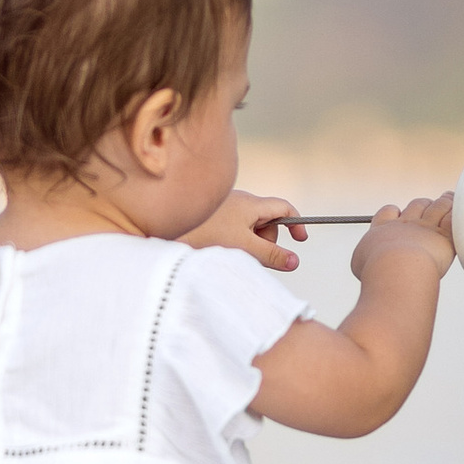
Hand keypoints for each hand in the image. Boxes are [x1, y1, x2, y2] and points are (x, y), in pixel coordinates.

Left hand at [185, 188, 304, 271]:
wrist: (164, 225)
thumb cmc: (204, 233)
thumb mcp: (243, 246)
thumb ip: (271, 255)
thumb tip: (295, 261)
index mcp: (251, 203)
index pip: (284, 207)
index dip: (296, 223)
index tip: (300, 241)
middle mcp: (238, 201)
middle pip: (266, 221)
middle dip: (266, 241)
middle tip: (253, 256)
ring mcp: (223, 208)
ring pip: (247, 228)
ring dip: (248, 243)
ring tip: (230, 253)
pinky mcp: (210, 217)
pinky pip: (232, 229)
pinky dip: (233, 241)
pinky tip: (217, 250)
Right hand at [353, 194, 454, 283]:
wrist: (396, 269)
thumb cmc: (377, 270)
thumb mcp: (359, 263)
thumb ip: (363, 258)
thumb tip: (363, 264)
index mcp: (383, 228)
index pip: (389, 211)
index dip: (396, 211)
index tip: (399, 215)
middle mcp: (405, 224)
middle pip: (416, 205)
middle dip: (423, 204)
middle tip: (429, 206)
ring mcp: (426, 228)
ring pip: (438, 206)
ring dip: (445, 201)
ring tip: (449, 199)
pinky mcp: (444, 236)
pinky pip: (455, 219)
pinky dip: (459, 213)